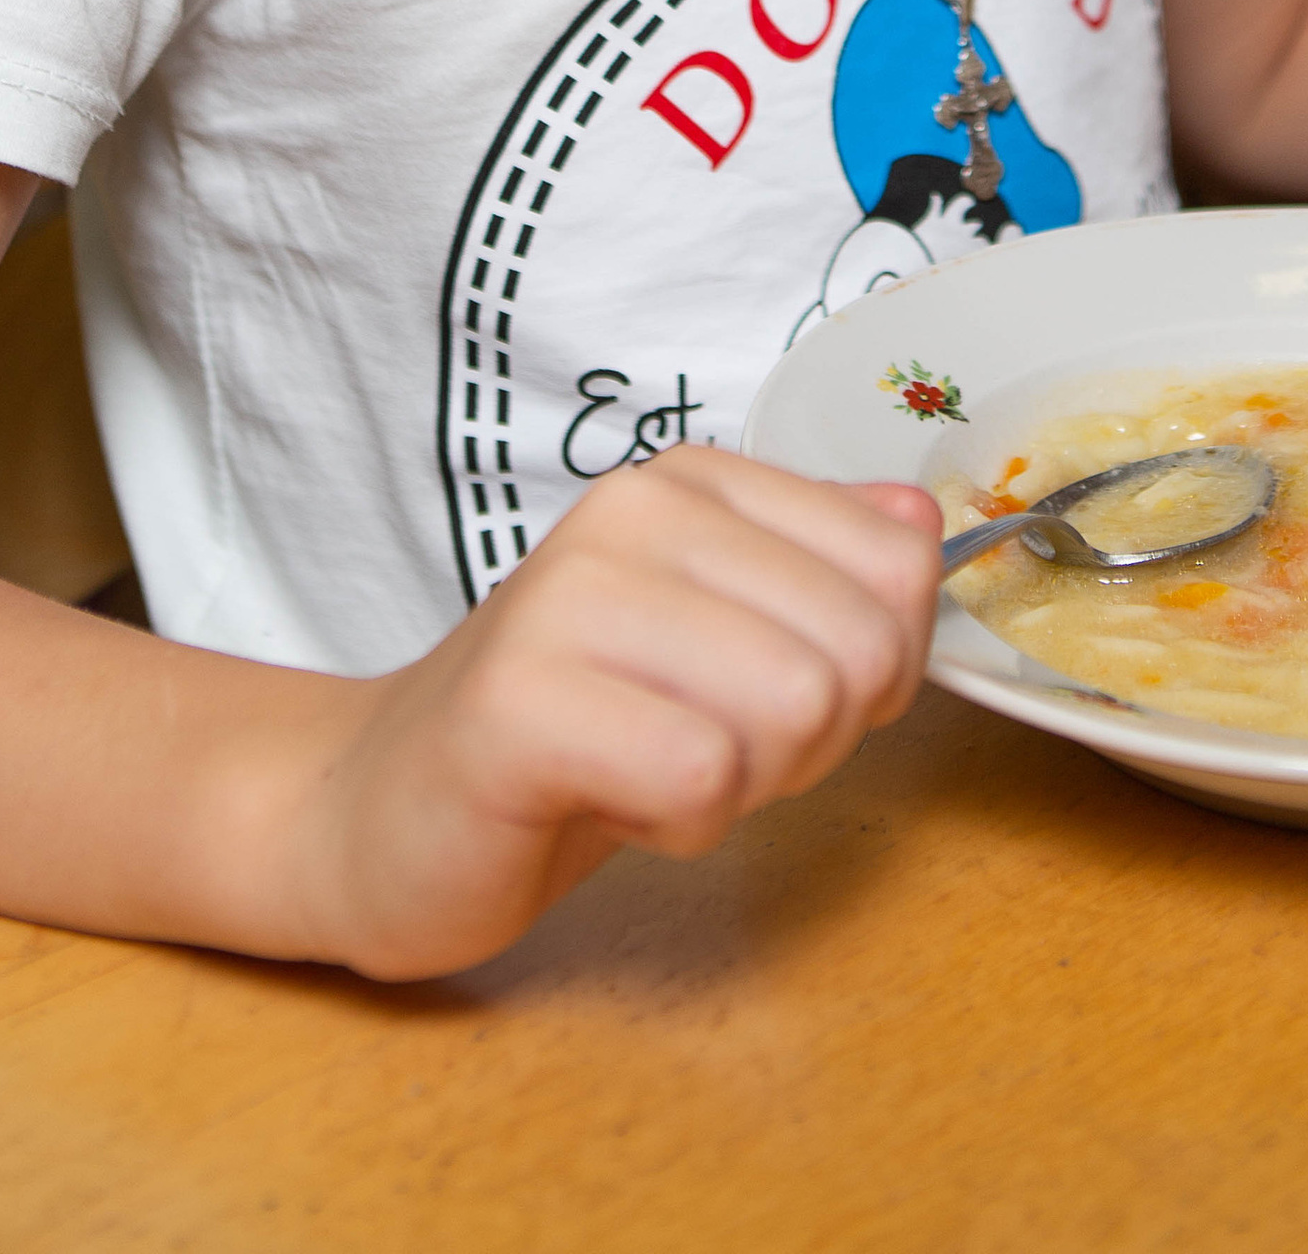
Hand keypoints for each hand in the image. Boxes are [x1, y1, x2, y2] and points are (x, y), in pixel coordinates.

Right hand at [285, 449, 939, 978]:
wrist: (383, 809)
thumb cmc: (579, 729)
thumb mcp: (724, 636)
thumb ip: (827, 571)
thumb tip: (924, 523)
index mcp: (694, 481)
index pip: (896, 568)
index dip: (875, 670)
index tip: (773, 692)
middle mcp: (633, 509)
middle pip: (854, 650)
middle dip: (810, 741)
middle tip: (705, 748)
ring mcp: (569, 596)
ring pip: (792, 709)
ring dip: (743, 783)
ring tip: (651, 770)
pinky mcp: (520, 702)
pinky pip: (700, 778)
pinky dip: (677, 826)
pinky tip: (606, 802)